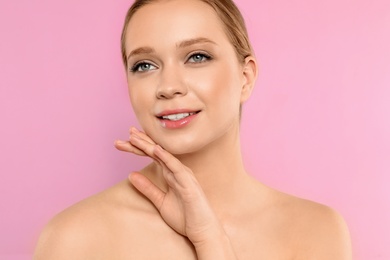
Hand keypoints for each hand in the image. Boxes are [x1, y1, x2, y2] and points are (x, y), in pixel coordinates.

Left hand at [115, 128, 221, 245]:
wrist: (203, 231)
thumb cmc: (185, 217)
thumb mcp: (160, 201)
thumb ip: (147, 188)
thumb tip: (130, 175)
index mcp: (171, 174)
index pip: (154, 156)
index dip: (140, 147)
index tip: (126, 139)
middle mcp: (177, 171)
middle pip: (157, 152)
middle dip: (142, 142)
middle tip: (128, 131)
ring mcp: (184, 176)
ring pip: (164, 156)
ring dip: (149, 145)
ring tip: (135, 137)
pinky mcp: (189, 183)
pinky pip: (176, 167)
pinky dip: (166, 157)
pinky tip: (155, 150)